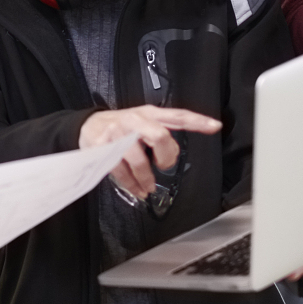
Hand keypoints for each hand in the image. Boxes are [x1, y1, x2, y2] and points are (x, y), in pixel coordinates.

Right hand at [80, 105, 220, 199]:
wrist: (87, 125)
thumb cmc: (121, 128)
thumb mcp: (142, 123)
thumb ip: (160, 135)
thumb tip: (172, 155)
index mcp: (149, 114)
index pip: (177, 115)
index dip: (196, 121)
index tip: (215, 126)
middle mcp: (134, 120)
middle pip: (159, 136)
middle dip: (165, 157)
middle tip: (163, 166)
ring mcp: (118, 133)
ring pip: (139, 159)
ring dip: (146, 178)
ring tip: (148, 187)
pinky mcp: (103, 147)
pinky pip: (121, 171)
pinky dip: (131, 184)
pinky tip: (136, 189)